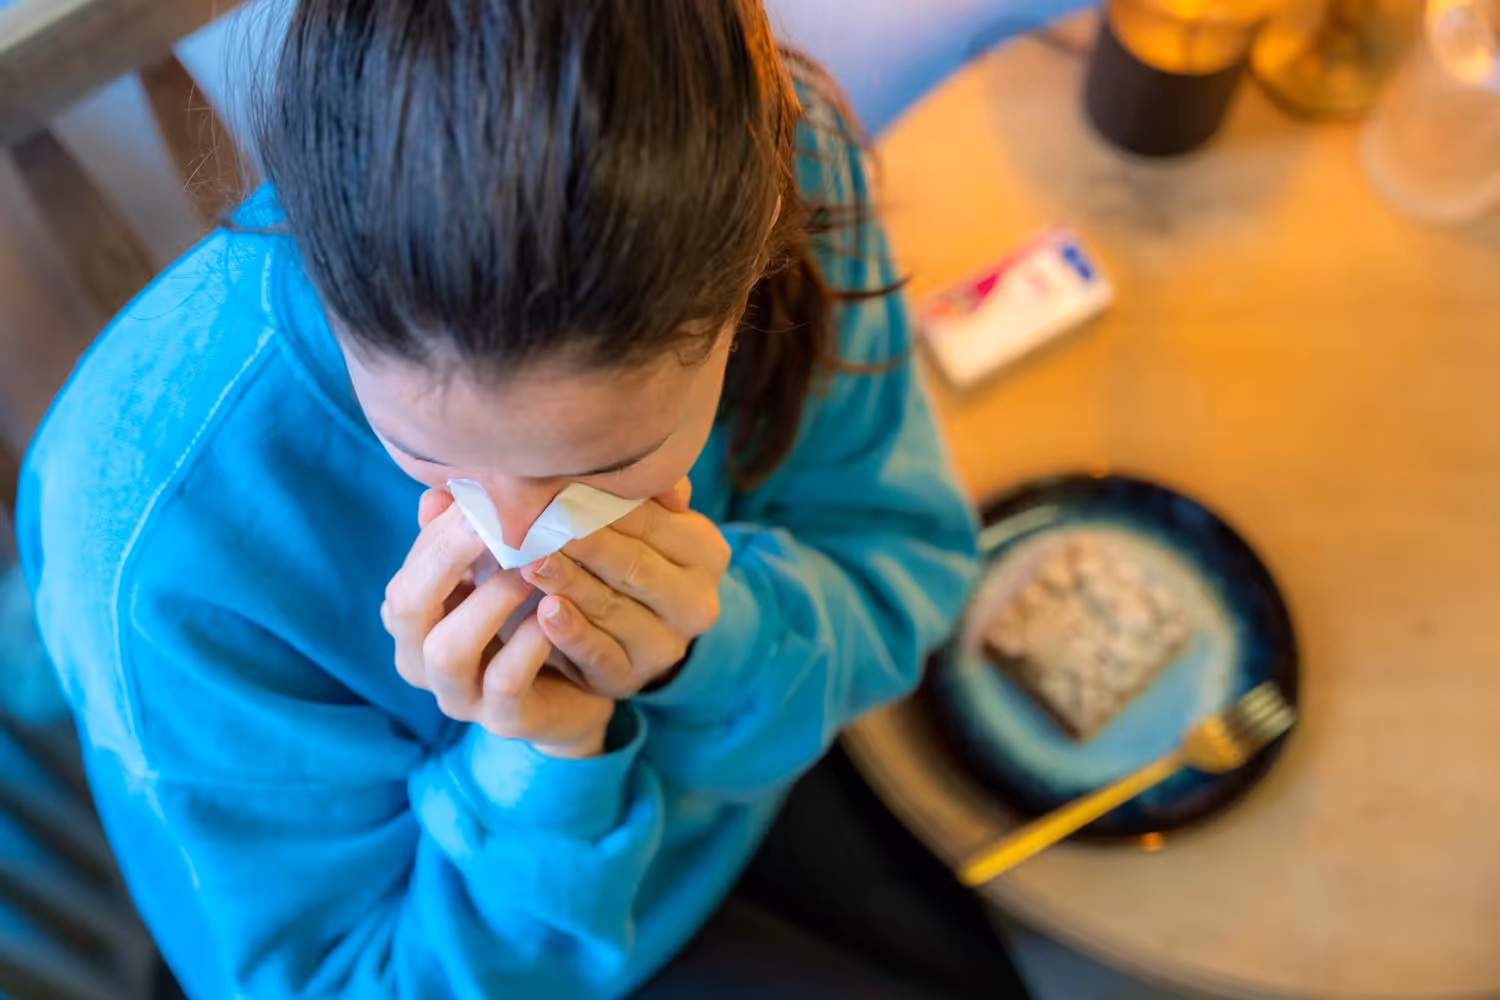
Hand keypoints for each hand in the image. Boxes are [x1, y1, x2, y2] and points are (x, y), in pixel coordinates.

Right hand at [381, 490, 613, 758]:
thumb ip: (468, 535)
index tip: (485, 493)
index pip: (409, 571)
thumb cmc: (527, 614)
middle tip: (497, 520)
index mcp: (413, 621)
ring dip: (489, 599)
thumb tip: (438, 493)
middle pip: (407, 607)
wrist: (580, 687)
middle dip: (449, 556)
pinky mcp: (503, 720)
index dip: (443, 531)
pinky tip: (554, 609)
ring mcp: (458, 696)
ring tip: (532, 566)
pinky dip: (528, 642)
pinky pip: (504, 681)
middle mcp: (421, 660)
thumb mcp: (498, 569)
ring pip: (448, 649)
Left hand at [520, 479, 730, 699]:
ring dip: (569, 583)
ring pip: (613, 610)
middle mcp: (697, 603)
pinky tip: (546, 612)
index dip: (605, 505)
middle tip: (541, 521)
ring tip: (531, 561)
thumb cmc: (624, 554)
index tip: (560, 484)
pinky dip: (571, 632)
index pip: (652, 523)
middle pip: (636, 567)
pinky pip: (599, 655)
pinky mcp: (629, 680)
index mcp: (706, 553)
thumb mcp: (644, 523)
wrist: (626, 632)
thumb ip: (647, 492)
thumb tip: (652, 465)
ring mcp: (665, 646)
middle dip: (585, 543)